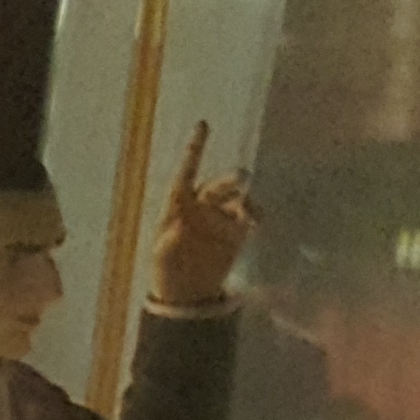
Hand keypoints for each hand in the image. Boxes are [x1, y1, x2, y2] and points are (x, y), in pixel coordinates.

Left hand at [149, 121, 255, 305]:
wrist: (187, 294)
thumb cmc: (166, 273)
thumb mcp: (161, 259)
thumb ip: (167, 242)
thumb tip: (178, 226)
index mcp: (176, 206)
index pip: (186, 172)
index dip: (195, 150)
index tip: (203, 125)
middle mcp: (201, 206)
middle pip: (217, 186)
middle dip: (230, 181)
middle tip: (242, 177)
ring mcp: (221, 218)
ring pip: (237, 199)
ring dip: (245, 199)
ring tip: (250, 210)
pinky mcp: (238, 232)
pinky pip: (250, 216)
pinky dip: (256, 214)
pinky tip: (258, 220)